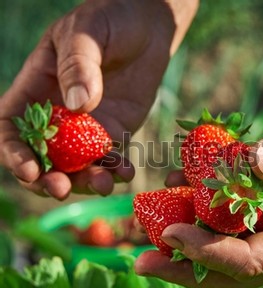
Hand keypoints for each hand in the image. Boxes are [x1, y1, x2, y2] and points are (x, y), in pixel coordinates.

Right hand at [0, 0, 196, 199]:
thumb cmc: (109, 19)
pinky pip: (112, 158)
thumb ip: (78, 66)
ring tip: (103, 184)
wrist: (147, 25)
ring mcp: (87, 127)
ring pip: (78, 165)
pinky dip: (116, 171)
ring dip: (85, 181)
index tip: (30, 171)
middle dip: (49, 179)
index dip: (15, 153)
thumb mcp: (86, 33)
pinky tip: (125, 173)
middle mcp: (58, 114)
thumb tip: (78, 106)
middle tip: (63, 190)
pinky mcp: (115, 131)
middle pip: (43, 157)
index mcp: (36, 90)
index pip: (12, 128)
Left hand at [135, 125, 262, 287]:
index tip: (171, 235)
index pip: (250, 263)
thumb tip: (251, 161)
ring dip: (187, 237)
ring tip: (150, 219)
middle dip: (184, 268)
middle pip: (228, 272)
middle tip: (141, 260)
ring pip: (225, 246)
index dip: (209, 253)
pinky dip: (204, 205)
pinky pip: (231, 216)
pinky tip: (180, 183)